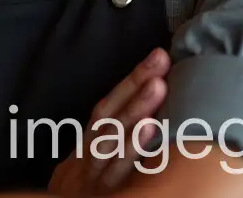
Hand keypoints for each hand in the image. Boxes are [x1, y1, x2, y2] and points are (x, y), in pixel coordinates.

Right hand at [48, 47, 170, 196]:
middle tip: (159, 61)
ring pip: (111, 141)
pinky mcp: (103, 196)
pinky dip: (133, 150)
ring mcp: (91, 182)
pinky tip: (152, 131)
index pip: (105, 111)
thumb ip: (106, 152)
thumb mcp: (85, 176)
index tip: (156, 57)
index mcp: (82, 153)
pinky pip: (117, 173)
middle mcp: (84, 163)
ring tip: (159, 86)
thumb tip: (143, 122)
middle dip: (135, 87)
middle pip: (109, 118)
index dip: (130, 83)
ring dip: (136, 110)